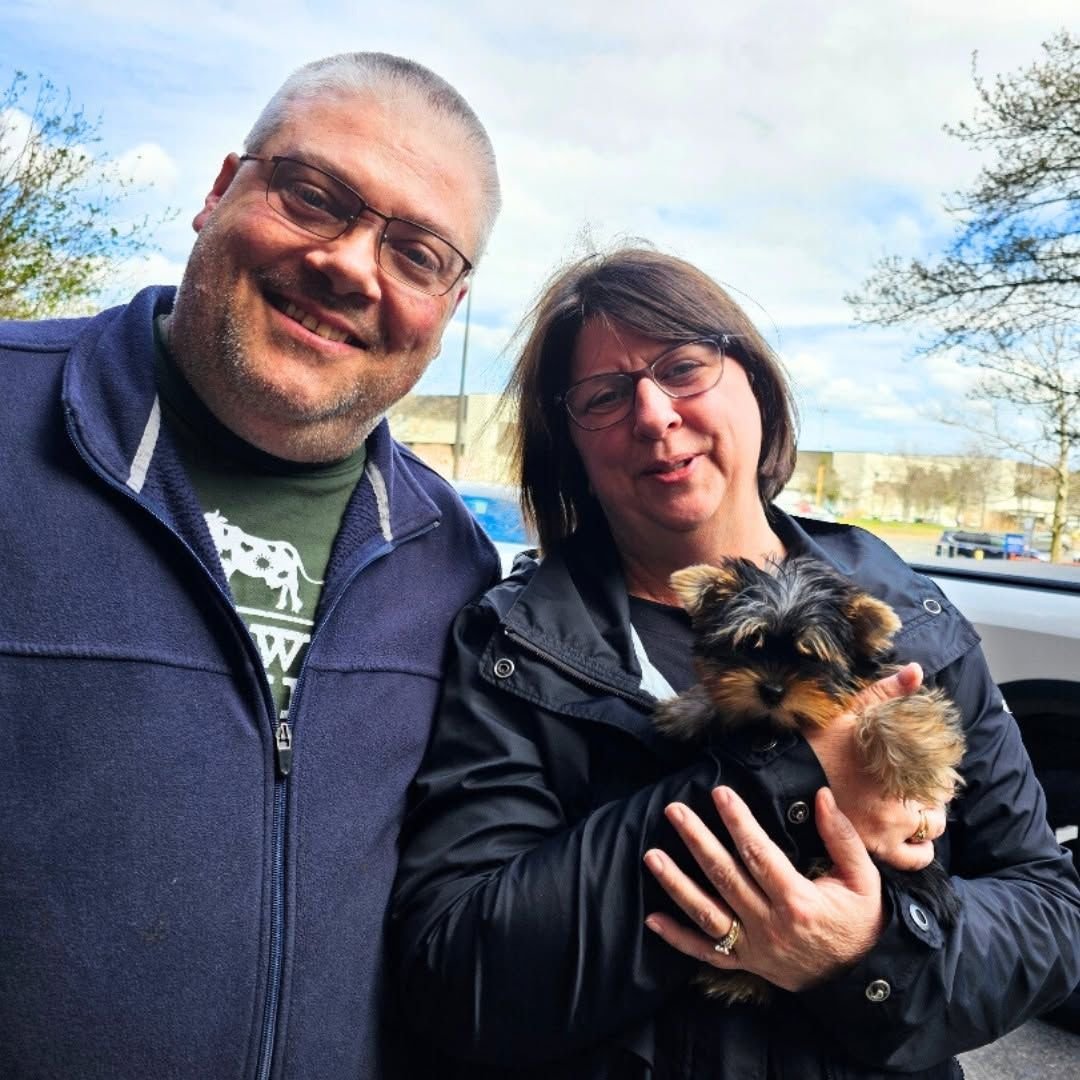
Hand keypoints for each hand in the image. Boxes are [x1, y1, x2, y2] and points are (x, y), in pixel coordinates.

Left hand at [644, 786, 884, 991]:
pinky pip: (706, 953)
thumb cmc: (861, 922)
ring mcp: (754, 948)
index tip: (719, 793)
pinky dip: (678, 938)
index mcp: (799, 900)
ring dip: (676, 883)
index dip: (737, 822)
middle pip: (725, 876)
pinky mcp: (746, 963)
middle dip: (696, 840)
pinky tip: (652, 919)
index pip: (758, 853)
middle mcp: (770, 925)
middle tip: (674, 811)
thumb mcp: (863, 879)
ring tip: (652, 856)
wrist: (861, 979)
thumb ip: (841, 837)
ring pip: (707, 913)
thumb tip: (821, 796)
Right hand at [804, 663, 946, 871]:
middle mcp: (902, 806)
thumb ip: (887, 692)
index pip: (943, 783)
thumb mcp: (852, 710)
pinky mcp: (869, 848)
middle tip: (914, 796)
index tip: (926, 776)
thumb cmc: (815, 742)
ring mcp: (887, 832)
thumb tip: (916, 670)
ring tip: (907, 820)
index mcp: (904, 772)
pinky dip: (908, 854)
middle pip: (937, 814)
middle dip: (930, 806)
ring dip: (923, 832)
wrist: (781, 775)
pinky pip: (906, 861)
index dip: (938, 780)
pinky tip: (898, 843)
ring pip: (926, 842)